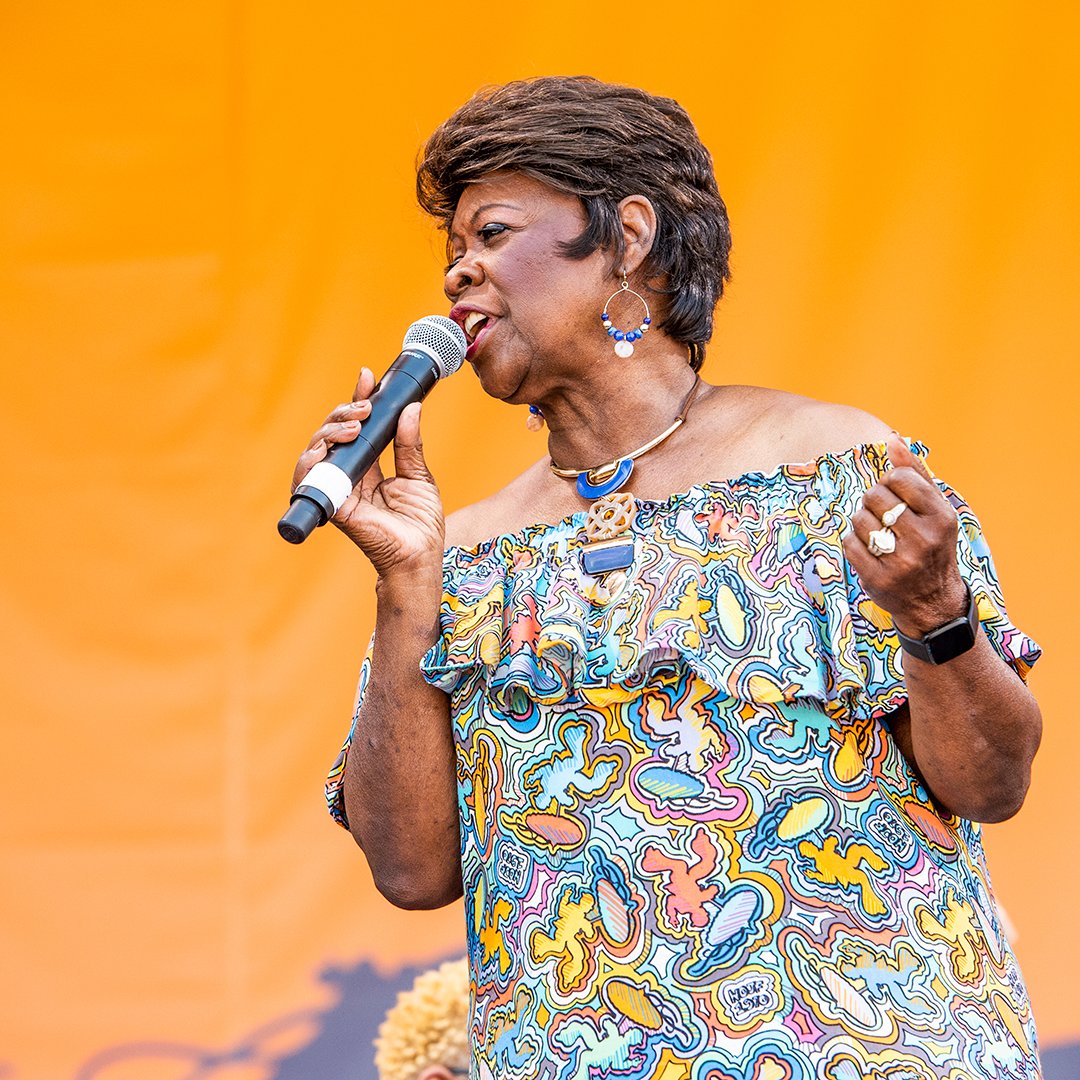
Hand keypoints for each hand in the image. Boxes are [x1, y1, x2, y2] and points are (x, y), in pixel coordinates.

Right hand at [292, 368, 444, 578]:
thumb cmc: (420, 525)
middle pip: (332, 434)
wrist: (419, 557)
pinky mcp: (330, 505)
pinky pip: (309, 479)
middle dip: (345, 411)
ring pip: (316, 450)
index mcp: (368, 466)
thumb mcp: (419, 476)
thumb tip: (411, 408)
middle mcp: (348, 475)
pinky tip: (327, 446)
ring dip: (330, 430)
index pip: (357, 427)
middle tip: (366, 406)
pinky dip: (312, 459)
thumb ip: (410, 444)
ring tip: (355, 423)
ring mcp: (336, 489)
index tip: (367, 378)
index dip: (358, 401)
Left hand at [842, 433, 967, 637]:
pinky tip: (870, 552)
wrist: (934, 601)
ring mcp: (901, 561)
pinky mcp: (879, 579)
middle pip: (874, 496)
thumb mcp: (935, 508)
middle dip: (873, 502)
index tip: (895, 496)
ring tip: (878, 535)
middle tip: (884, 517)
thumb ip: (916, 472)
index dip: (889, 482)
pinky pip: (849, 544)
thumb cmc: (932, 544)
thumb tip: (892, 439)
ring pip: (859, 519)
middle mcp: (924, 538)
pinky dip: (854, 544)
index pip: (898, 477)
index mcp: (941, 516)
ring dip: (862, 524)